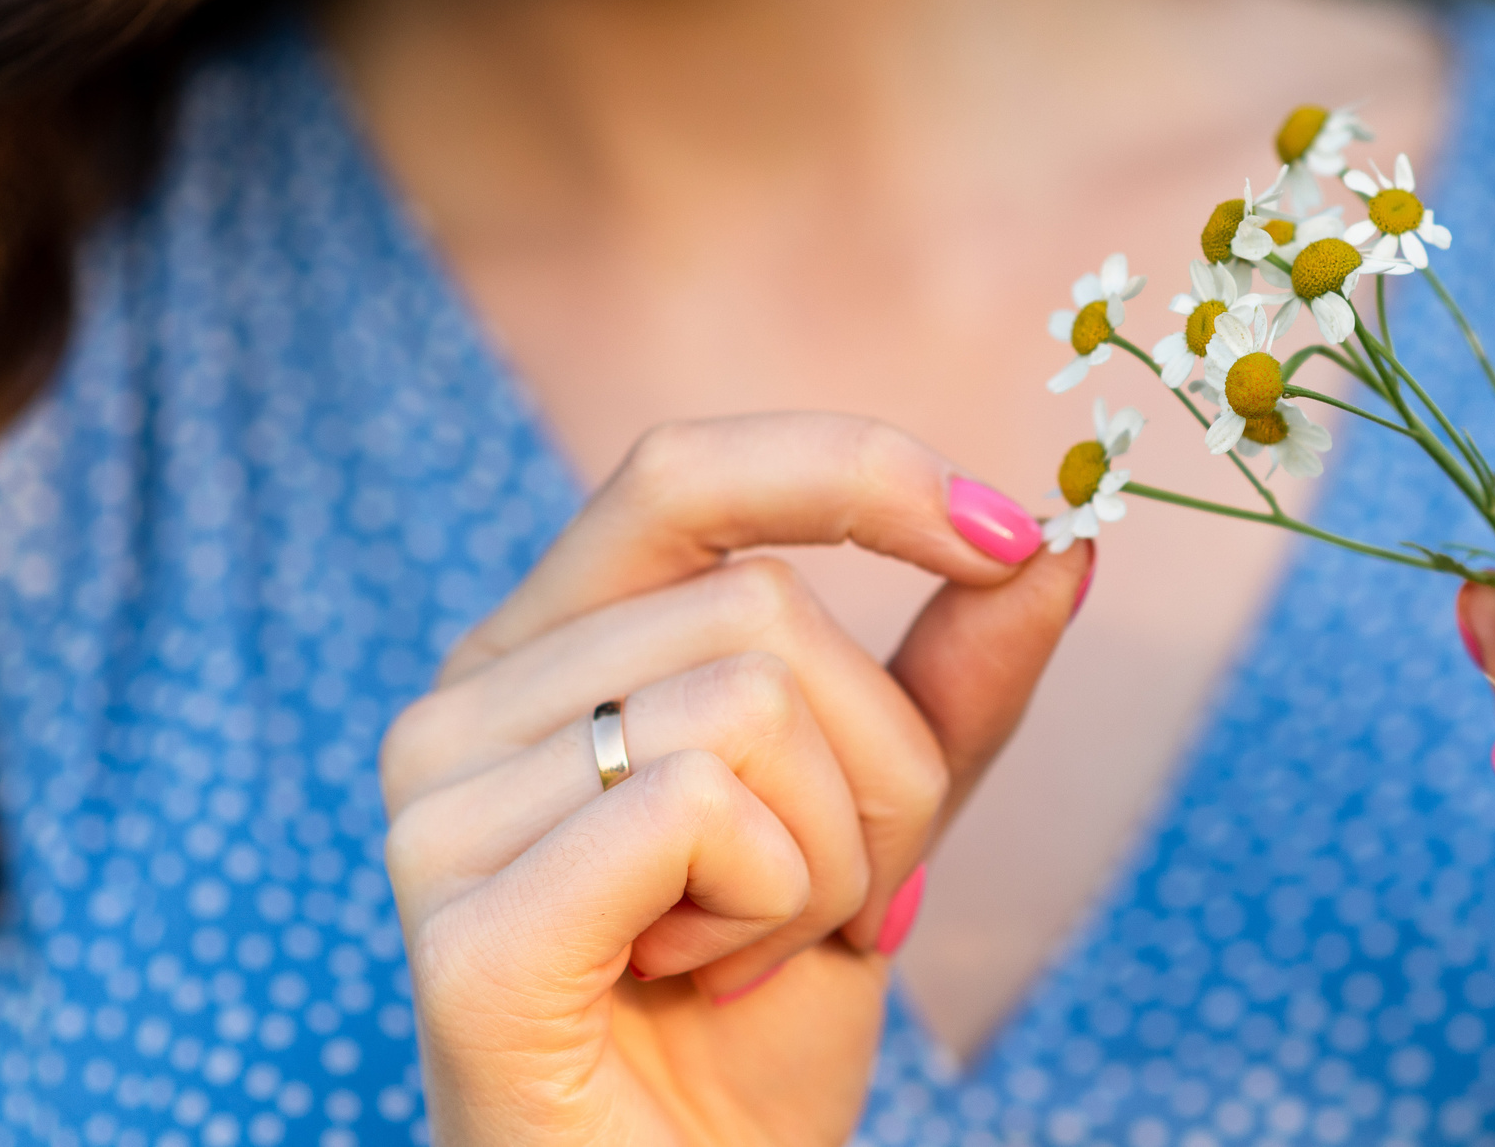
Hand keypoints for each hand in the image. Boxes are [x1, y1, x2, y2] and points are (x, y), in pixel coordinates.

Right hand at [378, 414, 1083, 1146]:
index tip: (1006, 534)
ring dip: (827, 859)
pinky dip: (768, 905)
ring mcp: (437, 812)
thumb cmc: (757, 1025)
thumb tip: (1057, 543)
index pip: (683, 470)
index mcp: (541, 650)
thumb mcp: (880, 825)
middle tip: (829, 899)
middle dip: (877, 767)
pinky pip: (701, 808)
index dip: (853, 472)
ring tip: (748, 949)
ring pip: (749, 703)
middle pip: (761, 604)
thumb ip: (949, 687)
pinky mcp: (468, 929)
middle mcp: (461, 705)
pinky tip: (700, 979)